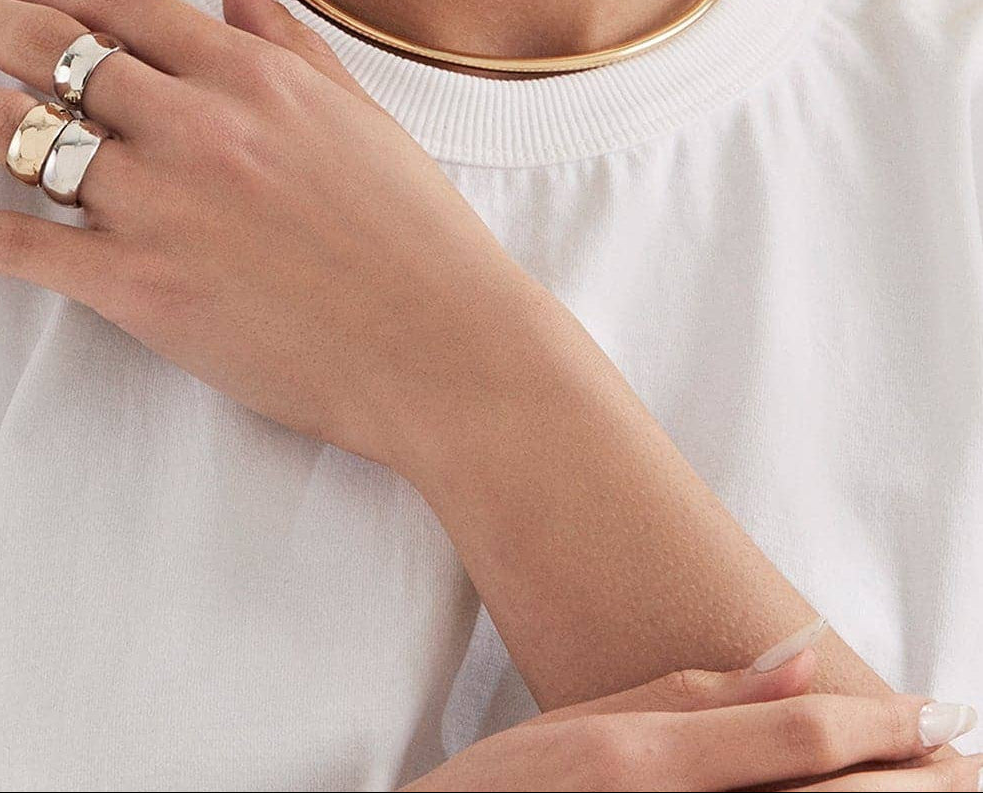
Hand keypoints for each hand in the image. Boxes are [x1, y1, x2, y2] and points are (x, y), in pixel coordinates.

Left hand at [0, 0, 552, 471]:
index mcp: (253, 74)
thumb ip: (285, 39)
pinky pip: (20, 247)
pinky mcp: (143, 288)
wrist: (445, 345)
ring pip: (14, 134)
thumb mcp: (361, 114)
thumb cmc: (417, 233)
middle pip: (45, 47)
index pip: (117, 1)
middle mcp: (197, 123)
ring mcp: (164, 204)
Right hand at [400, 647, 982, 791]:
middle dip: (909, 777)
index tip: (938, 713)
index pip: (798, 742)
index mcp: (646, 763)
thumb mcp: (583, 724)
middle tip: (961, 756)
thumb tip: (795, 659)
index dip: (882, 727)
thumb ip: (693, 696)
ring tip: (932, 782)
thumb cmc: (501, 791)